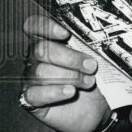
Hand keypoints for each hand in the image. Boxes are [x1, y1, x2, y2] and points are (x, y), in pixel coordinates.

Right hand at [21, 14, 107, 131]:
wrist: (99, 105)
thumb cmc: (96, 75)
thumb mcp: (95, 56)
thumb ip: (88, 44)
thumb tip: (94, 35)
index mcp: (50, 41)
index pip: (34, 26)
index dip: (46, 27)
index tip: (66, 34)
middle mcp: (36, 58)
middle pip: (41, 50)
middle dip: (70, 58)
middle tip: (91, 66)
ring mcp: (31, 79)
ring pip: (40, 71)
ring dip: (69, 76)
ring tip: (89, 82)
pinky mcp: (31, 100)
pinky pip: (34, 93)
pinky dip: (54, 92)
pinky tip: (70, 92)